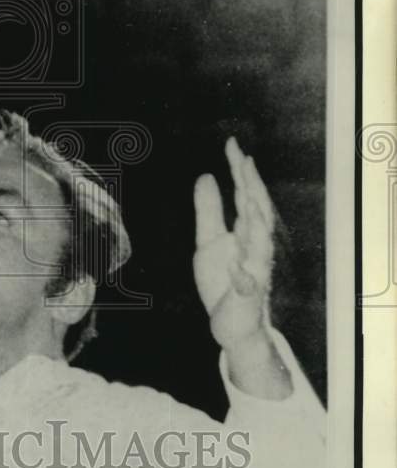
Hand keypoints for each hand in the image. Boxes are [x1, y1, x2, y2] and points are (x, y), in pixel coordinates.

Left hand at [193, 137, 275, 350]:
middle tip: (244, 160)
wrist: (230, 323)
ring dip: (256, 225)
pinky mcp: (246, 297)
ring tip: (250, 202)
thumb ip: (208, 210)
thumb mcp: (208, 240)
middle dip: (251, 187)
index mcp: (246, 231)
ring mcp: (254, 272)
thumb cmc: (223, 280)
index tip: (232, 144)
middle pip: (256, 212)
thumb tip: (207, 175)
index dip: (240, 171)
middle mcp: (255, 247)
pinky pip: (247, 287)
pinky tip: (236, 270)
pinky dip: (243, 279)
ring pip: (260, 246)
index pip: (245, 195)